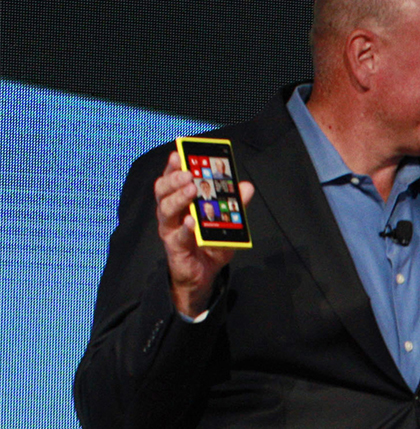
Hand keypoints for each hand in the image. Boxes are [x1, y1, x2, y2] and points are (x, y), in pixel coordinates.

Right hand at [155, 151, 254, 316]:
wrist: (204, 274)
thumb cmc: (211, 244)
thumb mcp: (227, 222)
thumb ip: (235, 205)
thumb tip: (246, 186)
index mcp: (181, 202)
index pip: (172, 179)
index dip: (173, 166)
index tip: (179, 154)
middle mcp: (172, 214)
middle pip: (164, 191)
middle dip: (175, 179)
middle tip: (189, 172)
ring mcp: (171, 230)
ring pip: (166, 210)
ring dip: (179, 198)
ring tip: (191, 189)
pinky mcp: (175, 248)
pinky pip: (178, 236)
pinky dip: (186, 227)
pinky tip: (193, 221)